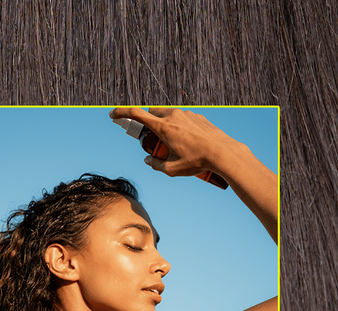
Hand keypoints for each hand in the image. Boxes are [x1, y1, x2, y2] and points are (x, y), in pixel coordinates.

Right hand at [109, 107, 236, 177]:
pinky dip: (178, 126)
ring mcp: (186, 114)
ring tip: (173, 144)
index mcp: (164, 127)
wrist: (224, 153)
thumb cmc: (198, 161)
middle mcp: (173, 116)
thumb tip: (148, 160)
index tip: (113, 115)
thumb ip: (156, 165)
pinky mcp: (197, 116)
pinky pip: (182, 118)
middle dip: (147, 123)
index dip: (122, 113)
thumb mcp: (173, 169)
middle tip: (151, 140)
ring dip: (163, 124)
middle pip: (152, 113)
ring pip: (167, 114)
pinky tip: (188, 142)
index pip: (136, 114)